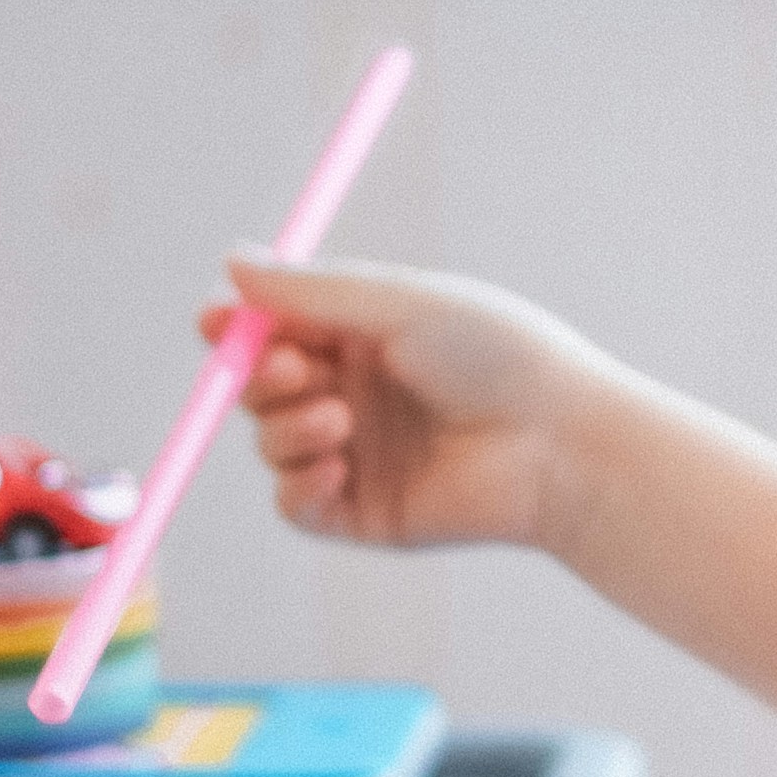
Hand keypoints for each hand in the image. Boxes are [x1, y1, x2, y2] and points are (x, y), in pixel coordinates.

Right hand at [213, 256, 609, 551]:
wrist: (561, 443)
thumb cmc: (498, 356)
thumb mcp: (402, 305)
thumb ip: (312, 292)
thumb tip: (232, 262)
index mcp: (366, 337)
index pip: (277, 330)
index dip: (239, 328)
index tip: (216, 321)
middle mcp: (356, 394)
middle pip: (262, 387)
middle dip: (259, 377)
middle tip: (291, 369)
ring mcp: (358, 456)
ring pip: (272, 443)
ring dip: (284, 429)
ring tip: (338, 419)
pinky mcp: (364, 514)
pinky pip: (296, 505)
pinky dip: (298, 485)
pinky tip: (335, 464)